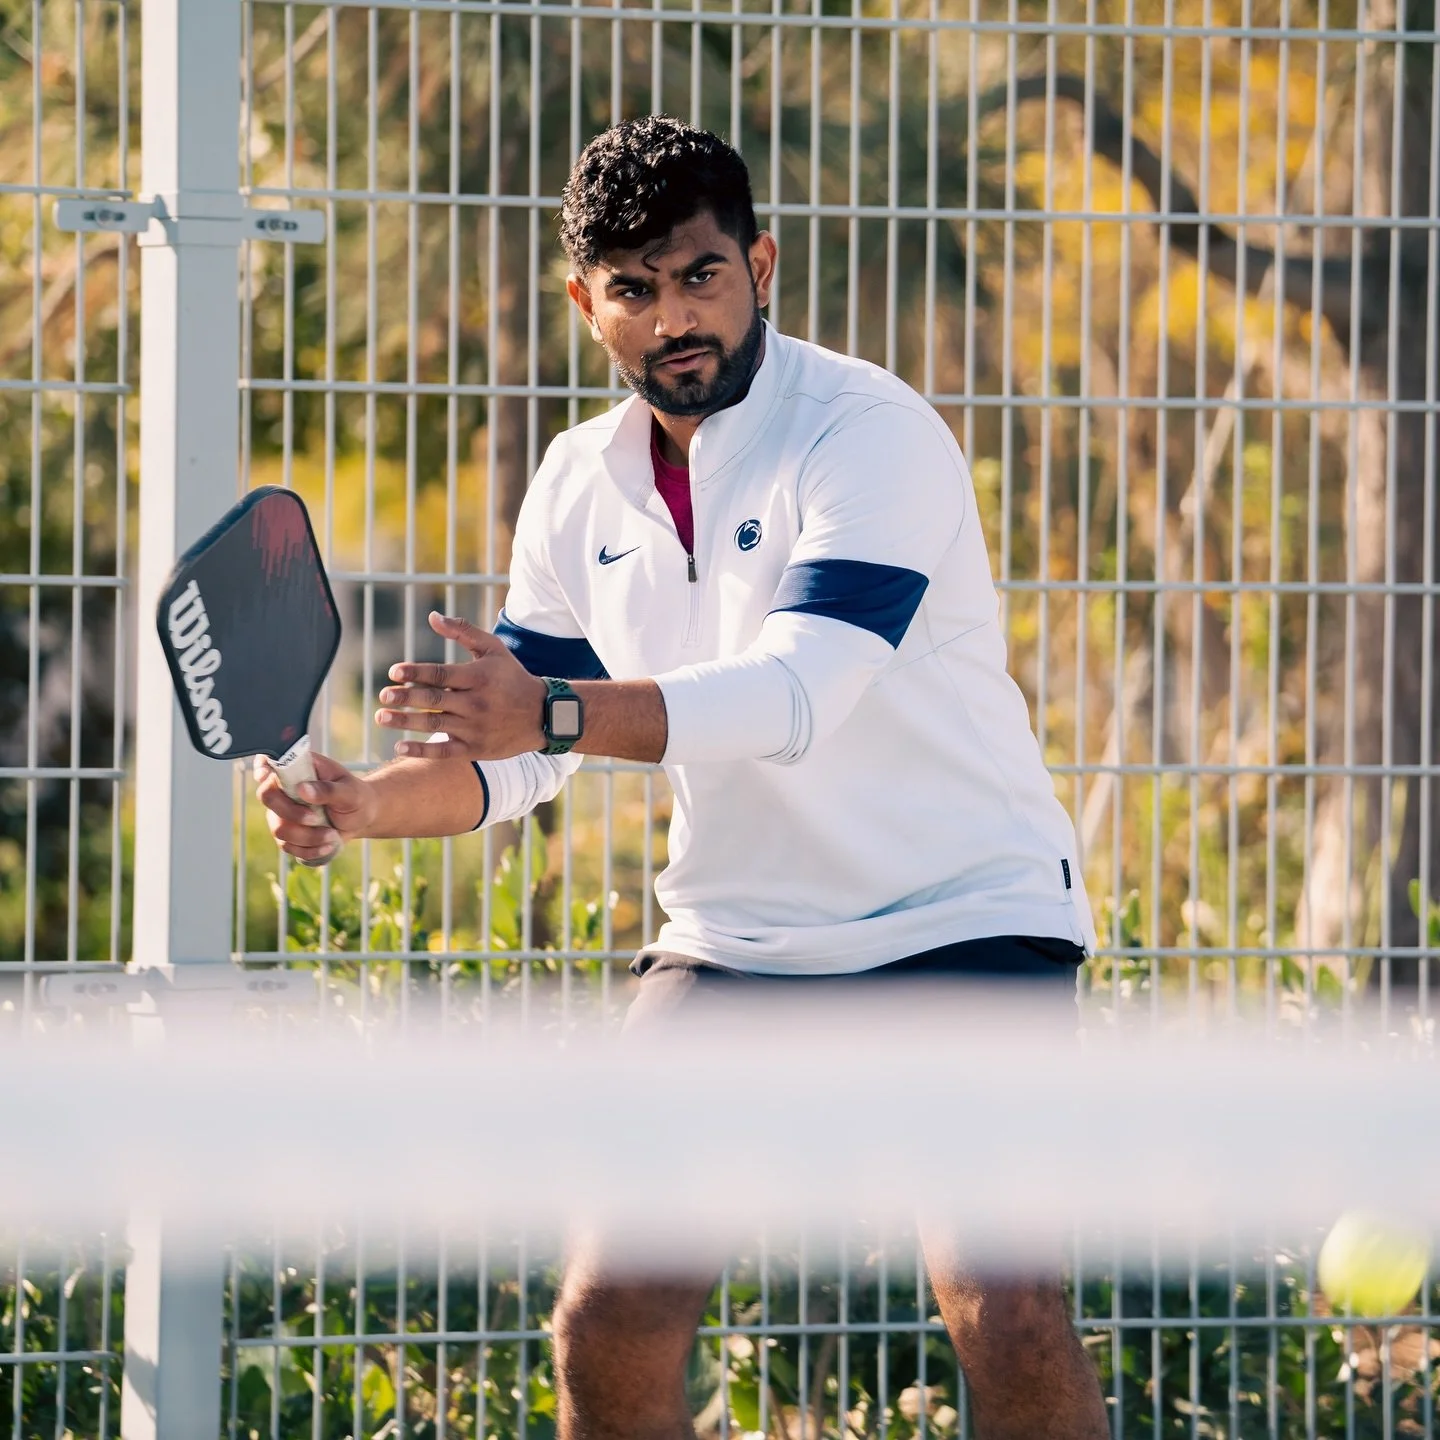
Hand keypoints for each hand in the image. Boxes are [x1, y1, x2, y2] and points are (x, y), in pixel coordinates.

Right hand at [253, 750, 373, 863]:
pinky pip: (287, 845)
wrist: (361, 818)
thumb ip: (328, 790)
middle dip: (292, 813)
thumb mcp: (350, 791)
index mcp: (300, 768)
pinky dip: (309, 849)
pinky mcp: (287, 833)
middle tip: (316, 819)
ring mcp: (283, 811)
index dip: (261, 767)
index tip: (266, 776)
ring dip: (307, 837)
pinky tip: (327, 845)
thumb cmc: (356, 797)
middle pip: (268, 798)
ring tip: (332, 835)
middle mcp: (285, 788)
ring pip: (278, 828)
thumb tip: (302, 789)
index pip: (269, 761)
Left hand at [375, 612, 547, 760]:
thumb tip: (432, 617)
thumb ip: (462, 631)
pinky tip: (400, 747)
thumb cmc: (512, 677)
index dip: (416, 673)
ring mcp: (475, 728)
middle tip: (383, 695)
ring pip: (435, 724)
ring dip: (406, 722)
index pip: (441, 674)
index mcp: (478, 677)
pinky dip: (422, 750)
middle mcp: (476, 703)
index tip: (394, 672)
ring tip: (381, 718)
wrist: (543, 715)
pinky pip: (444, 751)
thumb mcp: (493, 649)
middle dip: (406, 698)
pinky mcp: (476, 749)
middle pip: (434, 700)